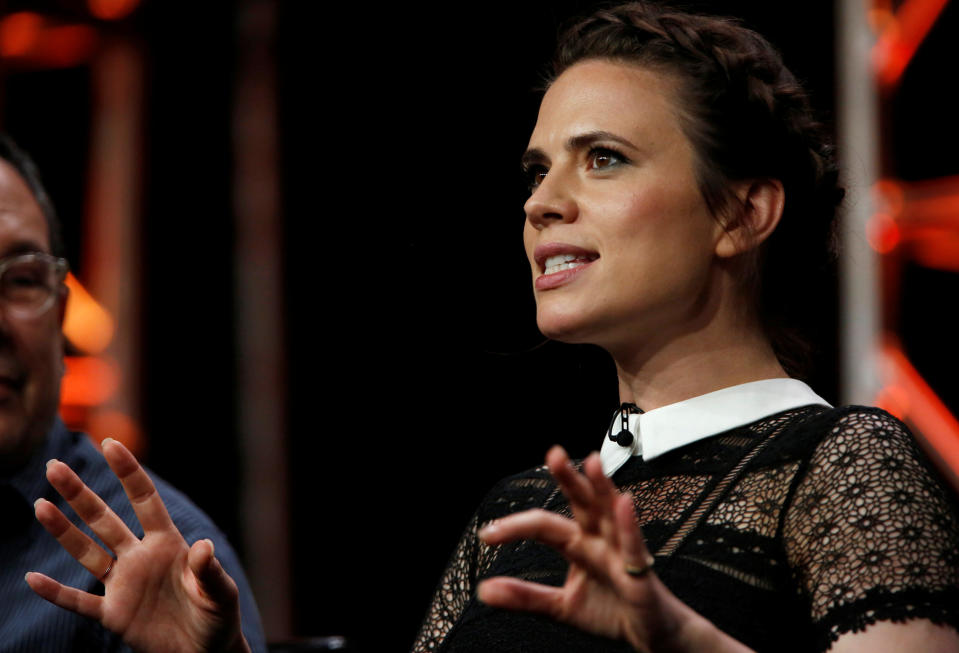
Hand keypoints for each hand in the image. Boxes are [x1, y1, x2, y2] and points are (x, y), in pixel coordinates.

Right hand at [25, 438, 249, 652]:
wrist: (206, 652)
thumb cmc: (218, 615)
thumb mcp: (220, 592)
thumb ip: (208, 570)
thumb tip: (202, 547)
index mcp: (168, 543)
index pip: (144, 499)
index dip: (128, 472)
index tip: (110, 443)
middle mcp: (140, 558)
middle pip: (104, 520)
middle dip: (80, 494)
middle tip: (55, 467)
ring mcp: (123, 585)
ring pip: (86, 552)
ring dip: (63, 531)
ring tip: (40, 505)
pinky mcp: (113, 615)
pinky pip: (78, 602)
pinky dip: (56, 593)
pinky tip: (32, 579)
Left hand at [476, 446, 751, 652]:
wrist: (652, 634)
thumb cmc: (612, 610)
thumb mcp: (561, 606)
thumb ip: (525, 596)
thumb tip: (486, 590)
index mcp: (579, 544)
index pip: (545, 525)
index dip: (516, 526)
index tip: (488, 533)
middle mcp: (600, 541)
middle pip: (583, 502)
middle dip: (569, 477)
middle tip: (554, 454)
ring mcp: (621, 553)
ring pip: (611, 514)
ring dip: (602, 487)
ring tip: (592, 463)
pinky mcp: (640, 574)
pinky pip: (634, 548)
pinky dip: (629, 526)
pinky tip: (623, 505)